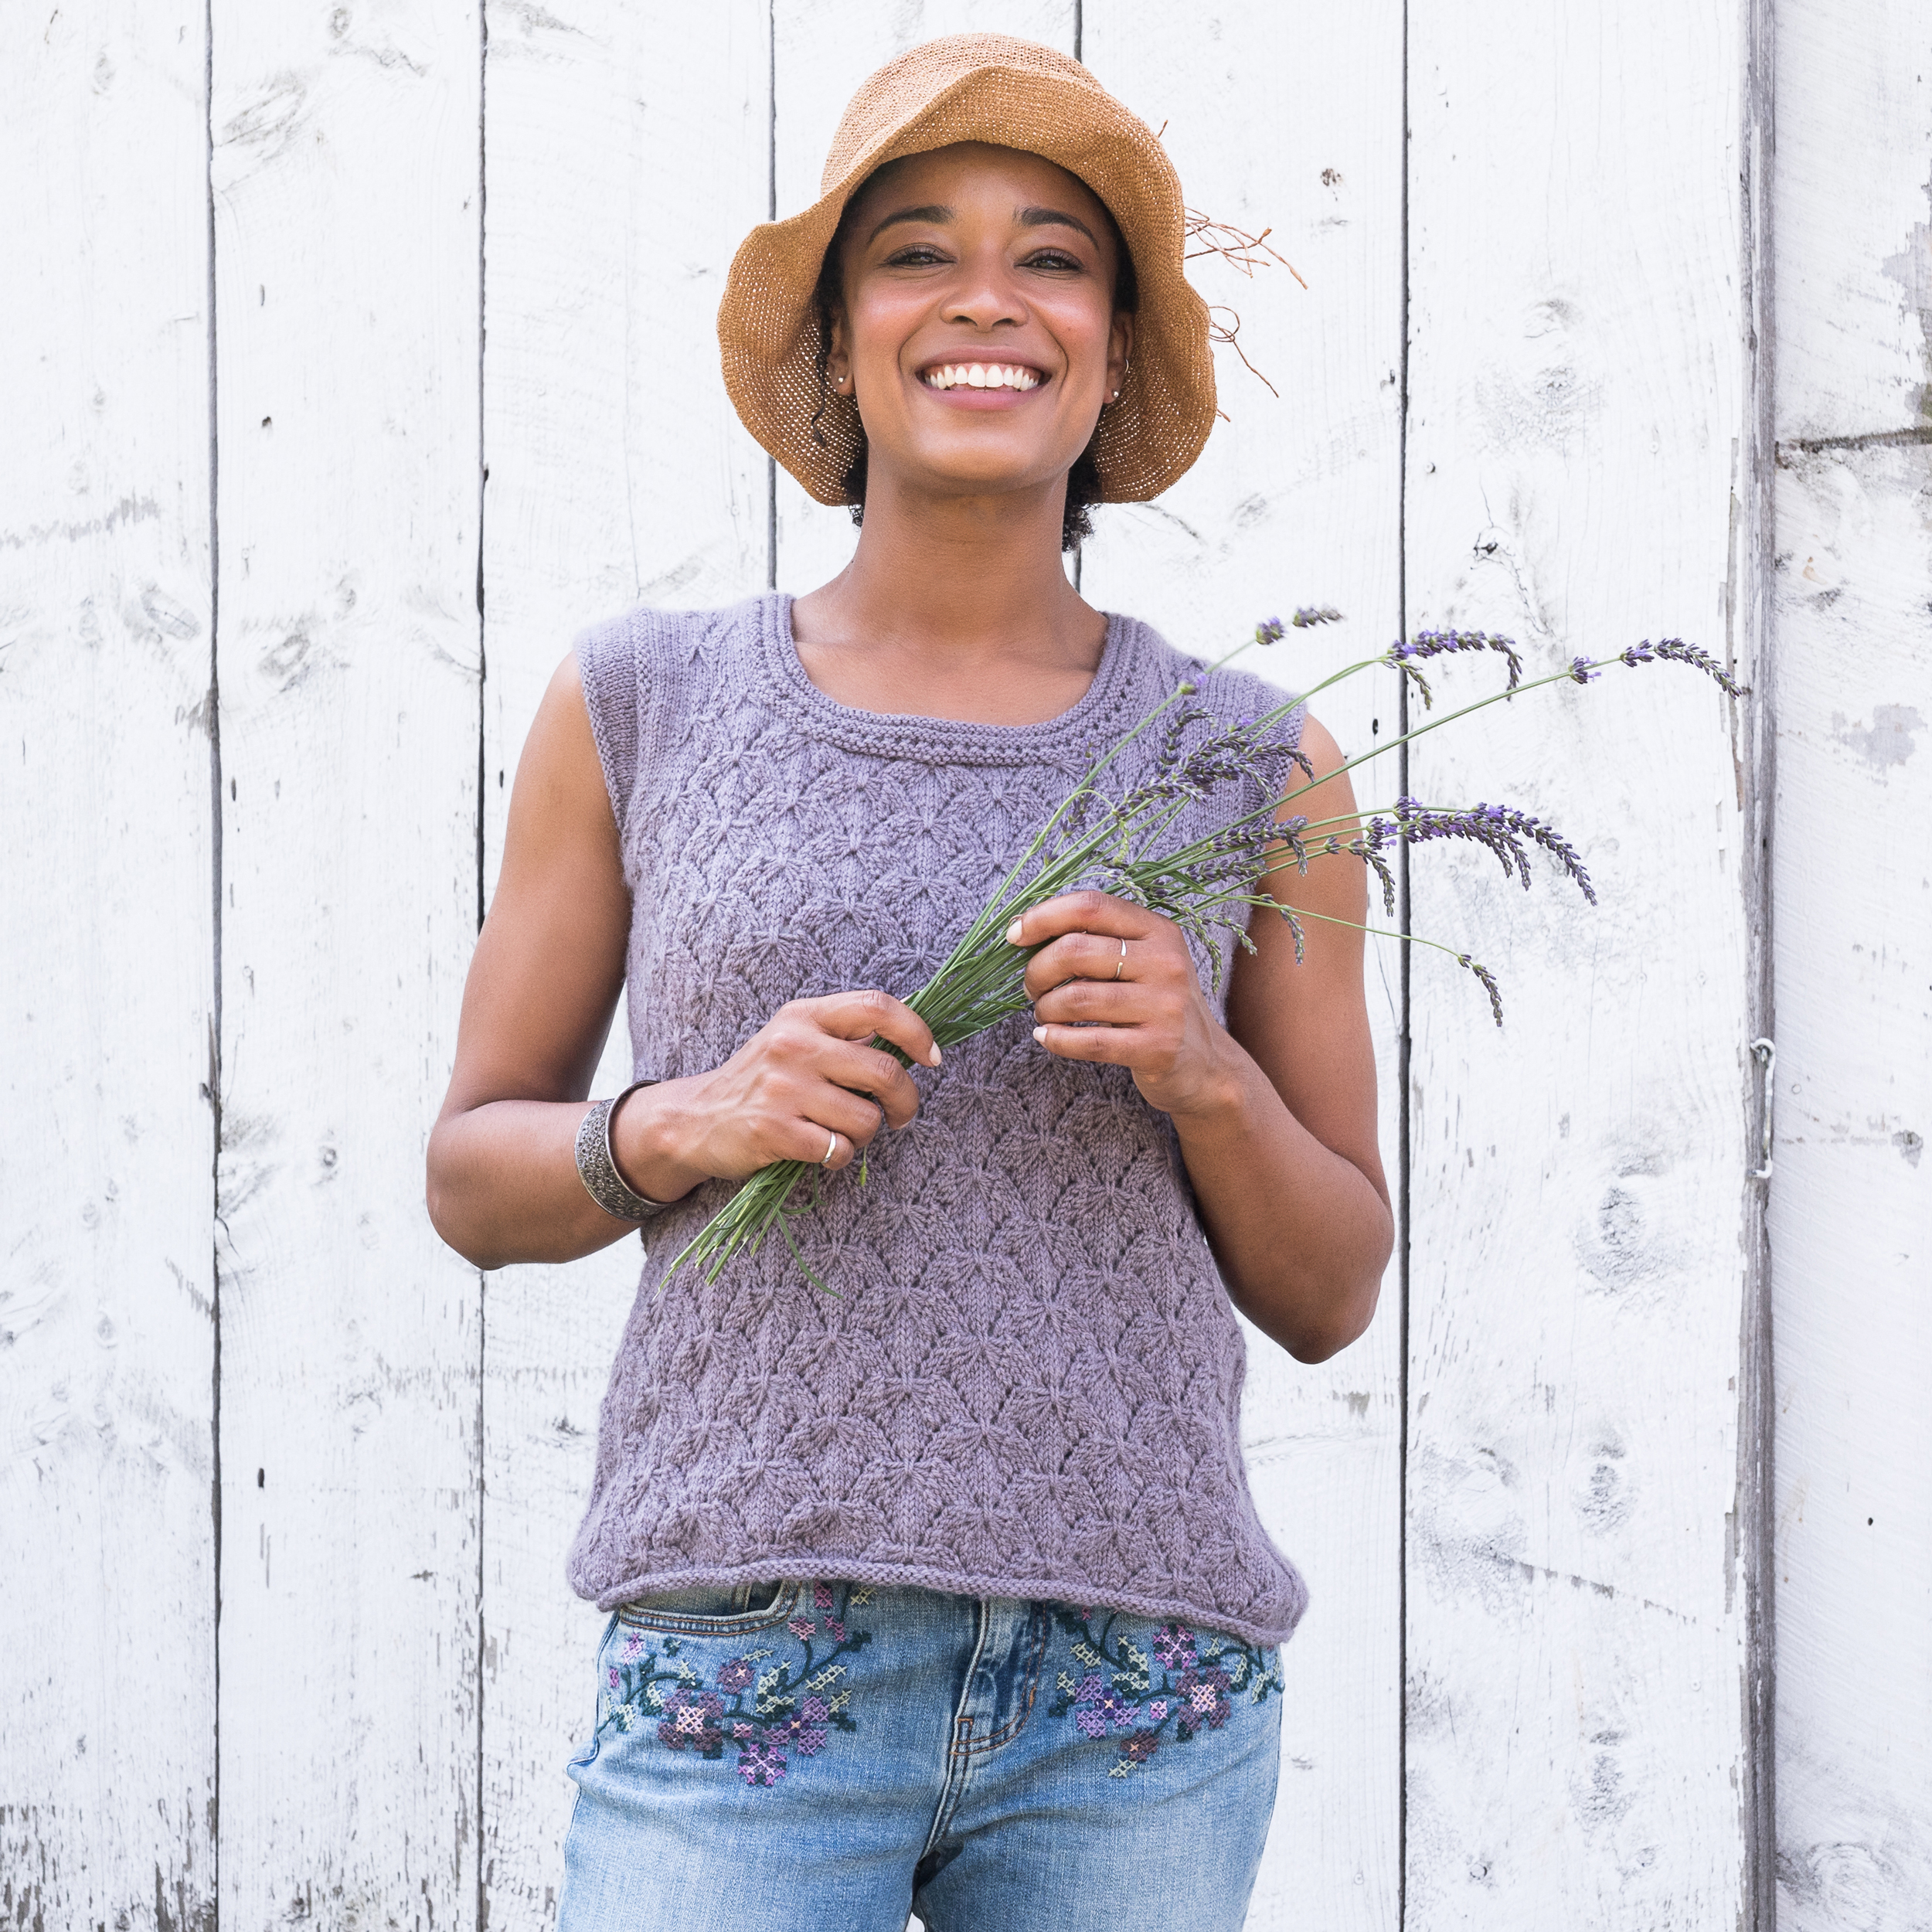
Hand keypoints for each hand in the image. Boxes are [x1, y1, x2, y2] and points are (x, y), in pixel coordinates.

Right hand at [611, 989, 939, 1199]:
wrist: (696, 1118)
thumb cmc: (763, 1080)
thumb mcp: (795, 1039)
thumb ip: (844, 1037)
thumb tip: (912, 1046)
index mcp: (805, 1015)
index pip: (878, 1007)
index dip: (917, 1032)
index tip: (931, 1059)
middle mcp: (794, 1044)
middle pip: (885, 1071)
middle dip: (906, 1102)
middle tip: (901, 1116)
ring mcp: (782, 1087)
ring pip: (866, 1119)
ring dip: (866, 1135)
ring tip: (843, 1133)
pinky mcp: (773, 1129)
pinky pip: (839, 1149)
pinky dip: (840, 1156)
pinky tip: (821, 1150)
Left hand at [1012, 890, 1242, 1119]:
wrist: (1204, 1063)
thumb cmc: (1155, 1005)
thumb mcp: (1142, 961)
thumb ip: (1099, 940)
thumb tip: (1027, 931)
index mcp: (1158, 930)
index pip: (1091, 906)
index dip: (1043, 916)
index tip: (1015, 935)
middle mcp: (1166, 962)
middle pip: (1076, 950)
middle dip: (1038, 970)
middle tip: (1032, 987)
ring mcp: (1165, 1005)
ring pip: (1077, 998)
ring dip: (1045, 1007)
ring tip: (1043, 1013)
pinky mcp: (1158, 1047)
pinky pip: (1089, 1041)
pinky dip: (1057, 1039)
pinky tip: (1047, 1037)